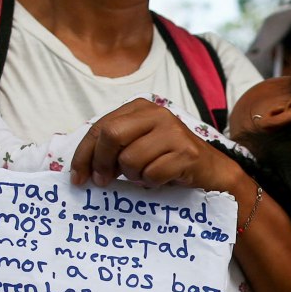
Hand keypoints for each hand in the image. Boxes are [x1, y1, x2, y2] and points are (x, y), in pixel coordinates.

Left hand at [70, 99, 246, 192]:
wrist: (212, 172)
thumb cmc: (169, 160)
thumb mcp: (139, 145)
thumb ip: (113, 147)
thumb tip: (82, 169)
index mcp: (140, 107)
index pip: (100, 127)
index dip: (84, 154)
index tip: (78, 177)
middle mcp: (156, 113)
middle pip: (111, 135)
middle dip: (101, 163)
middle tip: (103, 182)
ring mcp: (173, 131)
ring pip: (130, 159)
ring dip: (133, 176)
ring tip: (146, 175)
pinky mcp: (186, 153)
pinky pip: (151, 174)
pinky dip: (152, 184)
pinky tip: (162, 179)